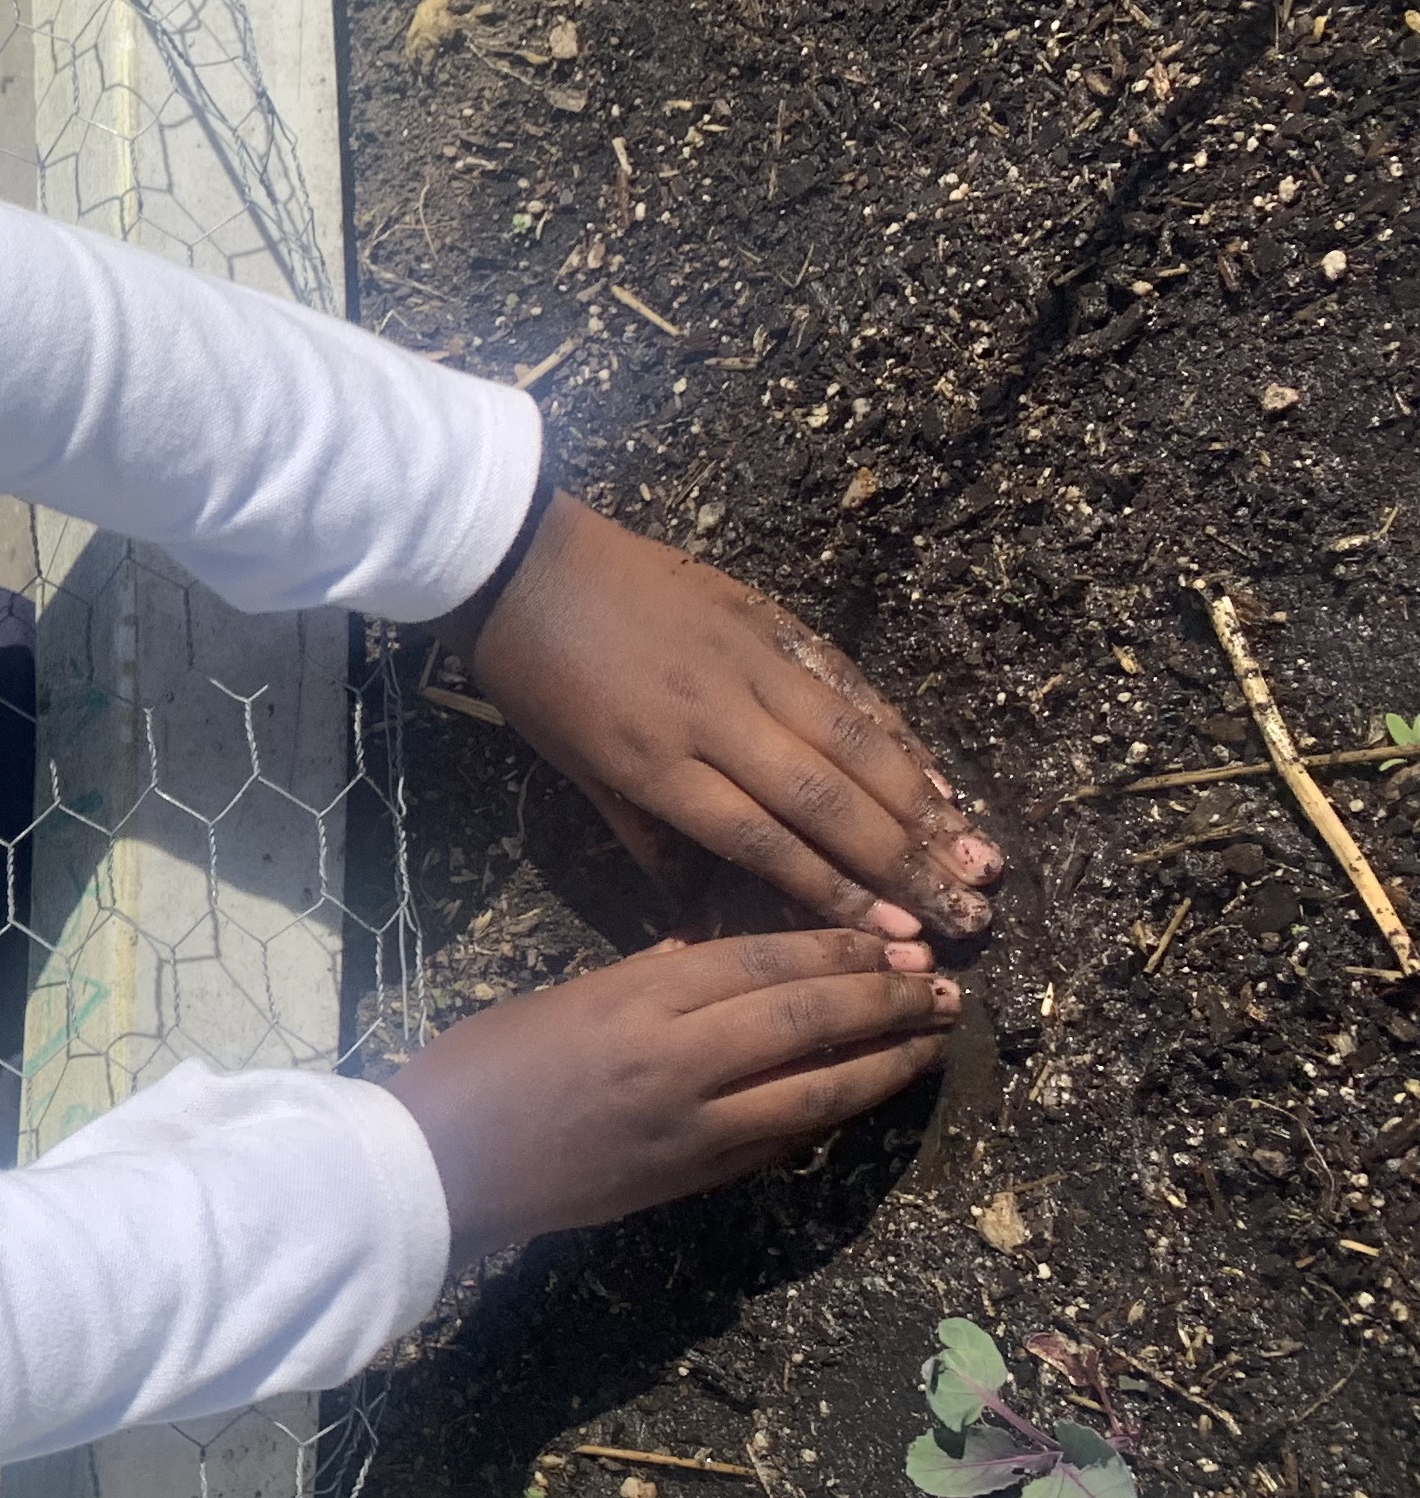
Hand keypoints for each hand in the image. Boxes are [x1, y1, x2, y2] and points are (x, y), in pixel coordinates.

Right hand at [387, 929, 956, 1260]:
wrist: (437, 1167)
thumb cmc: (479, 1069)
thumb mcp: (562, 998)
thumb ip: (646, 979)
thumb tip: (715, 956)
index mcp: (634, 996)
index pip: (761, 958)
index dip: (837, 945)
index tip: (890, 934)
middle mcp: (674, 1056)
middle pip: (805, 1015)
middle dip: (884, 998)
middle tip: (943, 985)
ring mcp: (688, 1125)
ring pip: (814, 1086)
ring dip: (884, 1062)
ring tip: (933, 1041)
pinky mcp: (689, 1178)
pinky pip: (781, 1139)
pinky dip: (833, 1113)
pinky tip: (867, 1096)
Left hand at [447, 495, 1000, 943]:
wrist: (520, 562)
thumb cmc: (536, 680)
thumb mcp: (573, 771)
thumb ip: (649, 837)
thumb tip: (701, 916)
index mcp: (655, 764)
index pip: (763, 842)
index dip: (836, 892)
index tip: (900, 936)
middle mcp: (714, 716)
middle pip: (826, 800)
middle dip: (905, 863)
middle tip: (969, 911)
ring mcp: (748, 661)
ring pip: (854, 741)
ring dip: (924, 804)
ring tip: (978, 857)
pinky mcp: (766, 618)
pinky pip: (845, 681)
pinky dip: (897, 732)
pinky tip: (937, 777)